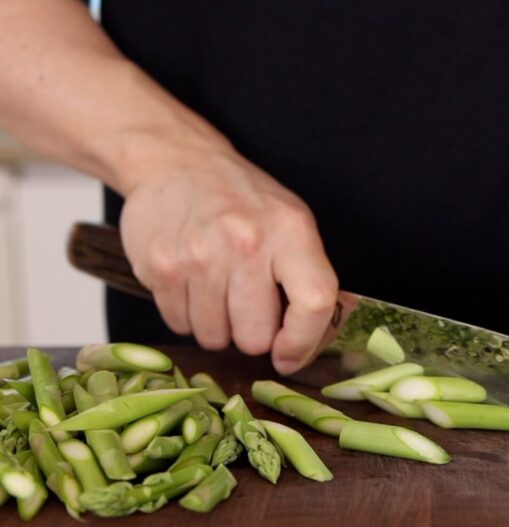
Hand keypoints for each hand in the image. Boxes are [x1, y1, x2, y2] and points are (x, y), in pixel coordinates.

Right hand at [118, 143, 338, 373]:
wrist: (177, 161)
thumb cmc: (244, 199)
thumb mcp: (292, 223)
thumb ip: (310, 277)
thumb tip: (320, 337)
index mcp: (291, 232)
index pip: (314, 302)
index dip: (304, 341)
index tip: (290, 355)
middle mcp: (246, 243)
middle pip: (255, 336)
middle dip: (253, 334)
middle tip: (247, 306)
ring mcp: (199, 257)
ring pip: (214, 337)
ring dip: (218, 326)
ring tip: (218, 289)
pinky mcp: (160, 267)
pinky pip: (178, 325)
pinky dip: (187, 315)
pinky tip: (192, 283)